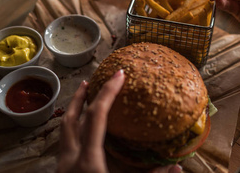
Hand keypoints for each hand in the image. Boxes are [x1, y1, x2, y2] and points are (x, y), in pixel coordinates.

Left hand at [57, 70, 182, 172]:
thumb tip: (177, 167)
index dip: (109, 93)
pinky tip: (82, 134)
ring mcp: (62, 169)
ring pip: (63, 132)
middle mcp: (69, 160)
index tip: (120, 75)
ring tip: (84, 101)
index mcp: (88, 161)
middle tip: (90, 81)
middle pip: (70, 119)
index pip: (97, 116)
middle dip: (80, 97)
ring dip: (74, 113)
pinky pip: (64, 145)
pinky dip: (72, 131)